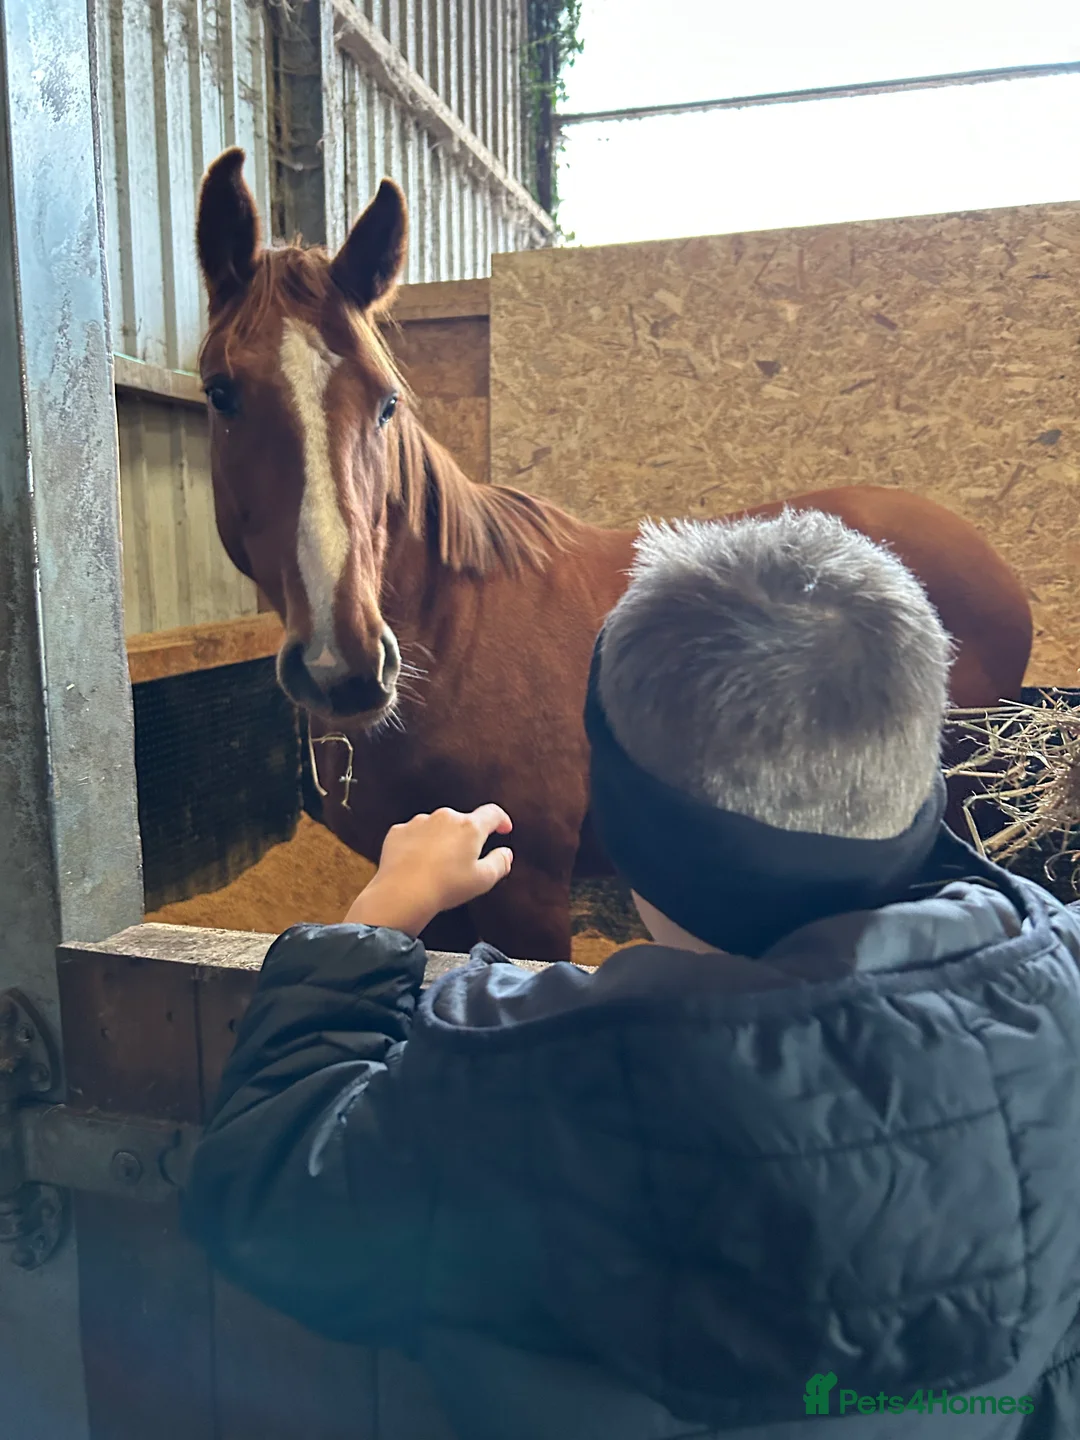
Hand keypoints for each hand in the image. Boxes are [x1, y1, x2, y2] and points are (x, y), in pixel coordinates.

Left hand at [344, 804, 512, 935]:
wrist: (402, 893)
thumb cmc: (445, 886)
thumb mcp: (483, 880)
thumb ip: (500, 863)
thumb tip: (505, 854)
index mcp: (469, 827)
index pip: (492, 813)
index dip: (501, 820)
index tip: (503, 828)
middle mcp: (445, 817)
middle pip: (462, 822)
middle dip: (466, 838)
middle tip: (465, 862)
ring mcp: (419, 822)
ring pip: (437, 828)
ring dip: (441, 841)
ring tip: (438, 868)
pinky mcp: (399, 832)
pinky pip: (414, 835)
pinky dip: (418, 846)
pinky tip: (417, 865)